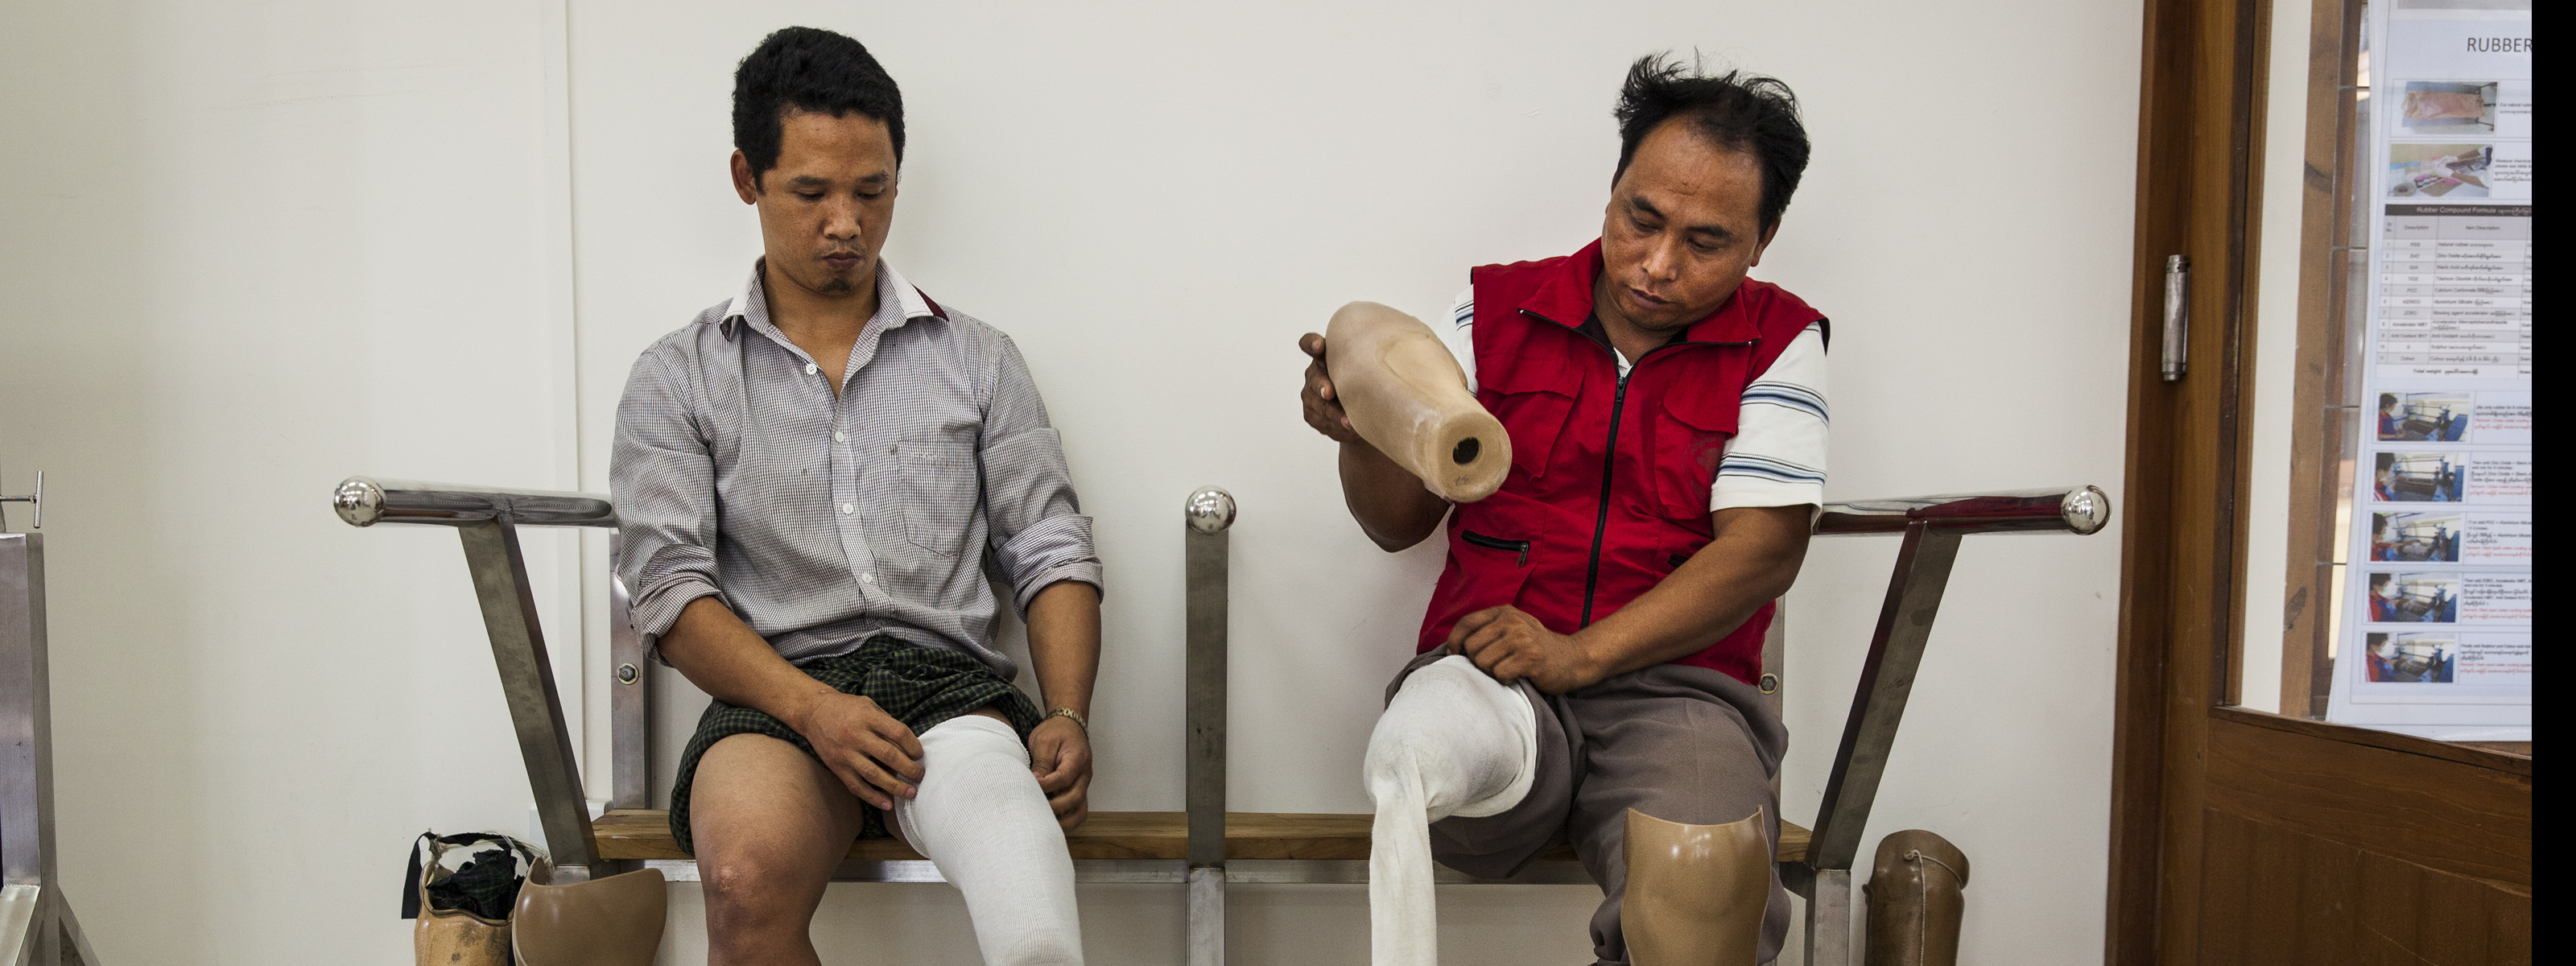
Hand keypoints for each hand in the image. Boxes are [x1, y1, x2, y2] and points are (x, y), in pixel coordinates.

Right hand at [789, 691, 924, 810]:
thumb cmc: (847, 708)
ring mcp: (845, 753)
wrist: (813, 713)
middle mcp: (856, 735)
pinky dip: (872, 797)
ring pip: (874, 774)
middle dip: (909, 769)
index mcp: (867, 717)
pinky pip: (856, 786)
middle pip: (888, 755)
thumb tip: (909, 746)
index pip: (897, 732)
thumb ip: (887, 723)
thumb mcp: (869, 706)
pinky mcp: (837, 767)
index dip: (913, 745)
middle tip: (920, 776)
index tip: (919, 754)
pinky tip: (887, 804)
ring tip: (911, 793)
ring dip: (895, 786)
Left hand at [1027, 715, 1093, 829]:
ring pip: (1079, 811)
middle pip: (1074, 798)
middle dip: (1053, 807)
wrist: (1069, 725)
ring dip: (1064, 822)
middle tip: (1034, 809)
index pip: (1063, 778)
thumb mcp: (1044, 741)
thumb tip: (1034, 783)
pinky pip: (1077, 811)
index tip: (1030, 787)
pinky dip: (1066, 821)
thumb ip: (1041, 763)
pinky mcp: (1078, 791)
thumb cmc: (1057, 732)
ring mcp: (1083, 785)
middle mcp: (1084, 775)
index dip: (1046, 786)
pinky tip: (1051, 823)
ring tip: (1044, 825)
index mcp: (1078, 759)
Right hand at [1299, 333, 1362, 443]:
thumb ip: (1372, 362)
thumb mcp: (1370, 368)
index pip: (1310, 344)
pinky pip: (1321, 422)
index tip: (1319, 345)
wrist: (1363, 410)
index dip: (1312, 343)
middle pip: (1314, 378)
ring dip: (1333, 414)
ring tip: (1348, 422)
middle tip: (1328, 393)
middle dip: (1321, 385)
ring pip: (1319, 405)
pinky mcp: (1311, 414)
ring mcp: (1310, 394)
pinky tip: (1349, 430)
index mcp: (1326, 355)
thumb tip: (1394, 359)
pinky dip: (1336, 428)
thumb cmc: (1367, 381)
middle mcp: (1315, 373)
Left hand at [1446, 605, 1599, 693]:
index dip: (1454, 641)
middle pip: (1471, 647)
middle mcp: (1511, 621)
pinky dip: (1506, 680)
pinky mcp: (1530, 657)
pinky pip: (1500, 674)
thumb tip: (1453, 648)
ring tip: (1508, 669)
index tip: (1455, 655)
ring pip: (1483, 662)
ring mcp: (1521, 638)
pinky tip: (1517, 676)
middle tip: (1495, 665)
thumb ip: (1487, 631)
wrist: (1573, 659)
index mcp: (1503, 612)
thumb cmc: (1536, 648)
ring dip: (1492, 672)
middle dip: (1478, 662)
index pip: (1466, 623)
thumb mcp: (1513, 629)